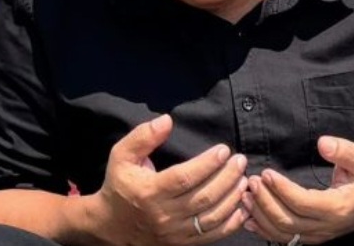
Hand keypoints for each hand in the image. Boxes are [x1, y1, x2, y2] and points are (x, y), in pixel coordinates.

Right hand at [87, 114, 249, 244]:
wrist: (109, 225)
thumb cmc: (120, 185)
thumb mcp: (122, 156)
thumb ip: (142, 137)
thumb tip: (166, 120)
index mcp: (149, 192)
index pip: (184, 178)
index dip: (207, 164)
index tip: (224, 150)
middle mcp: (163, 215)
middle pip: (203, 197)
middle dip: (227, 177)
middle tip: (240, 161)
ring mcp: (174, 233)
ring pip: (211, 217)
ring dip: (232, 198)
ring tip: (243, 179)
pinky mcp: (182, 244)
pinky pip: (212, 236)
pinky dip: (231, 223)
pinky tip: (242, 207)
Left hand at [242, 136, 353, 244]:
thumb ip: (345, 151)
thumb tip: (323, 143)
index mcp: (338, 208)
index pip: (303, 203)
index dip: (282, 189)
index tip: (267, 173)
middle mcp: (326, 226)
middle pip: (287, 220)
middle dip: (265, 201)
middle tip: (252, 181)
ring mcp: (316, 235)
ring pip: (282, 232)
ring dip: (260, 215)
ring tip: (246, 194)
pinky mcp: (309, 237)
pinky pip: (282, 238)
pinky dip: (262, 229)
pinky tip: (248, 216)